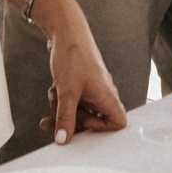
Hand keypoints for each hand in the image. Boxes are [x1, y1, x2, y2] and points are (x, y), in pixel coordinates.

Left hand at [35, 0, 126, 144]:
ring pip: (80, 111)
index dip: (101, 129)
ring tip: (54, 96)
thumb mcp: (67, 92)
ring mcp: (91, 89)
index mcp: (107, 96)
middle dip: (72, 121)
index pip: (118, 123)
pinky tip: (54, 89)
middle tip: (56, 121)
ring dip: (63, 109)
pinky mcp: (80, 84)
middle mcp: (102, 94)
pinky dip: (61, 99)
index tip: (83, 123)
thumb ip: (65, 118)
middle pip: (93, 120)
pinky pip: (73, 101)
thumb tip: (63, 140)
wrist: (64, 32)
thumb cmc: (73, 56)